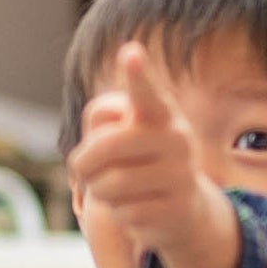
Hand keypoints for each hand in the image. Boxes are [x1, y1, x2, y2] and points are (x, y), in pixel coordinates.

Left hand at [67, 41, 220, 267]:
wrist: (183, 208)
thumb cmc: (139, 160)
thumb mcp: (123, 134)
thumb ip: (101, 125)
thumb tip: (86, 159)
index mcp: (160, 114)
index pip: (146, 93)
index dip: (137, 75)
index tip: (130, 53)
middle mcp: (177, 140)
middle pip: (108, 146)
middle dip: (84, 163)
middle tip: (83, 169)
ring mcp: (180, 175)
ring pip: (110, 185)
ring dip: (101, 192)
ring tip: (116, 189)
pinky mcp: (176, 209)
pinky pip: (124, 214)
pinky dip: (119, 214)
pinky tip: (136, 209)